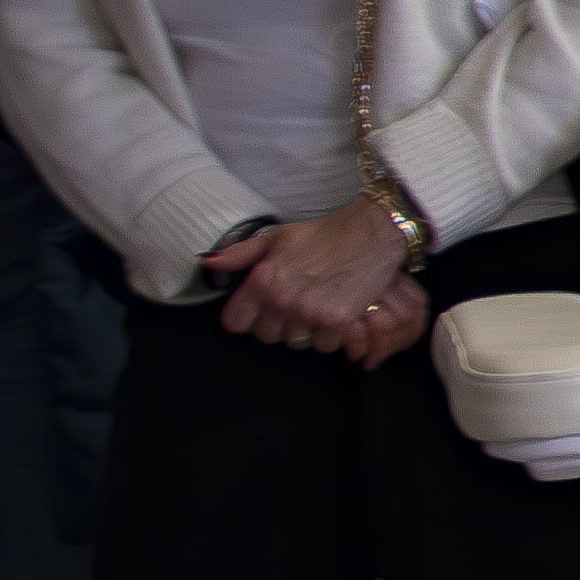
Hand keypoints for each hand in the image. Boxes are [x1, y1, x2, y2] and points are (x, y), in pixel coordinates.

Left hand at [211, 203, 430, 365]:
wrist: (371, 234)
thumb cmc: (323, 234)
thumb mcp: (276, 238)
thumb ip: (239, 254)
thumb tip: (208, 263)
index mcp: (262, 280)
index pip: (236, 322)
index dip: (248, 318)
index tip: (261, 310)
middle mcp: (281, 300)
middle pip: (267, 336)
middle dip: (279, 325)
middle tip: (296, 308)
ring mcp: (309, 312)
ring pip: (297, 343)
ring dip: (306, 332)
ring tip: (318, 310)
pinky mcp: (338, 321)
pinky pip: (325, 345)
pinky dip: (332, 335)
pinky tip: (337, 315)